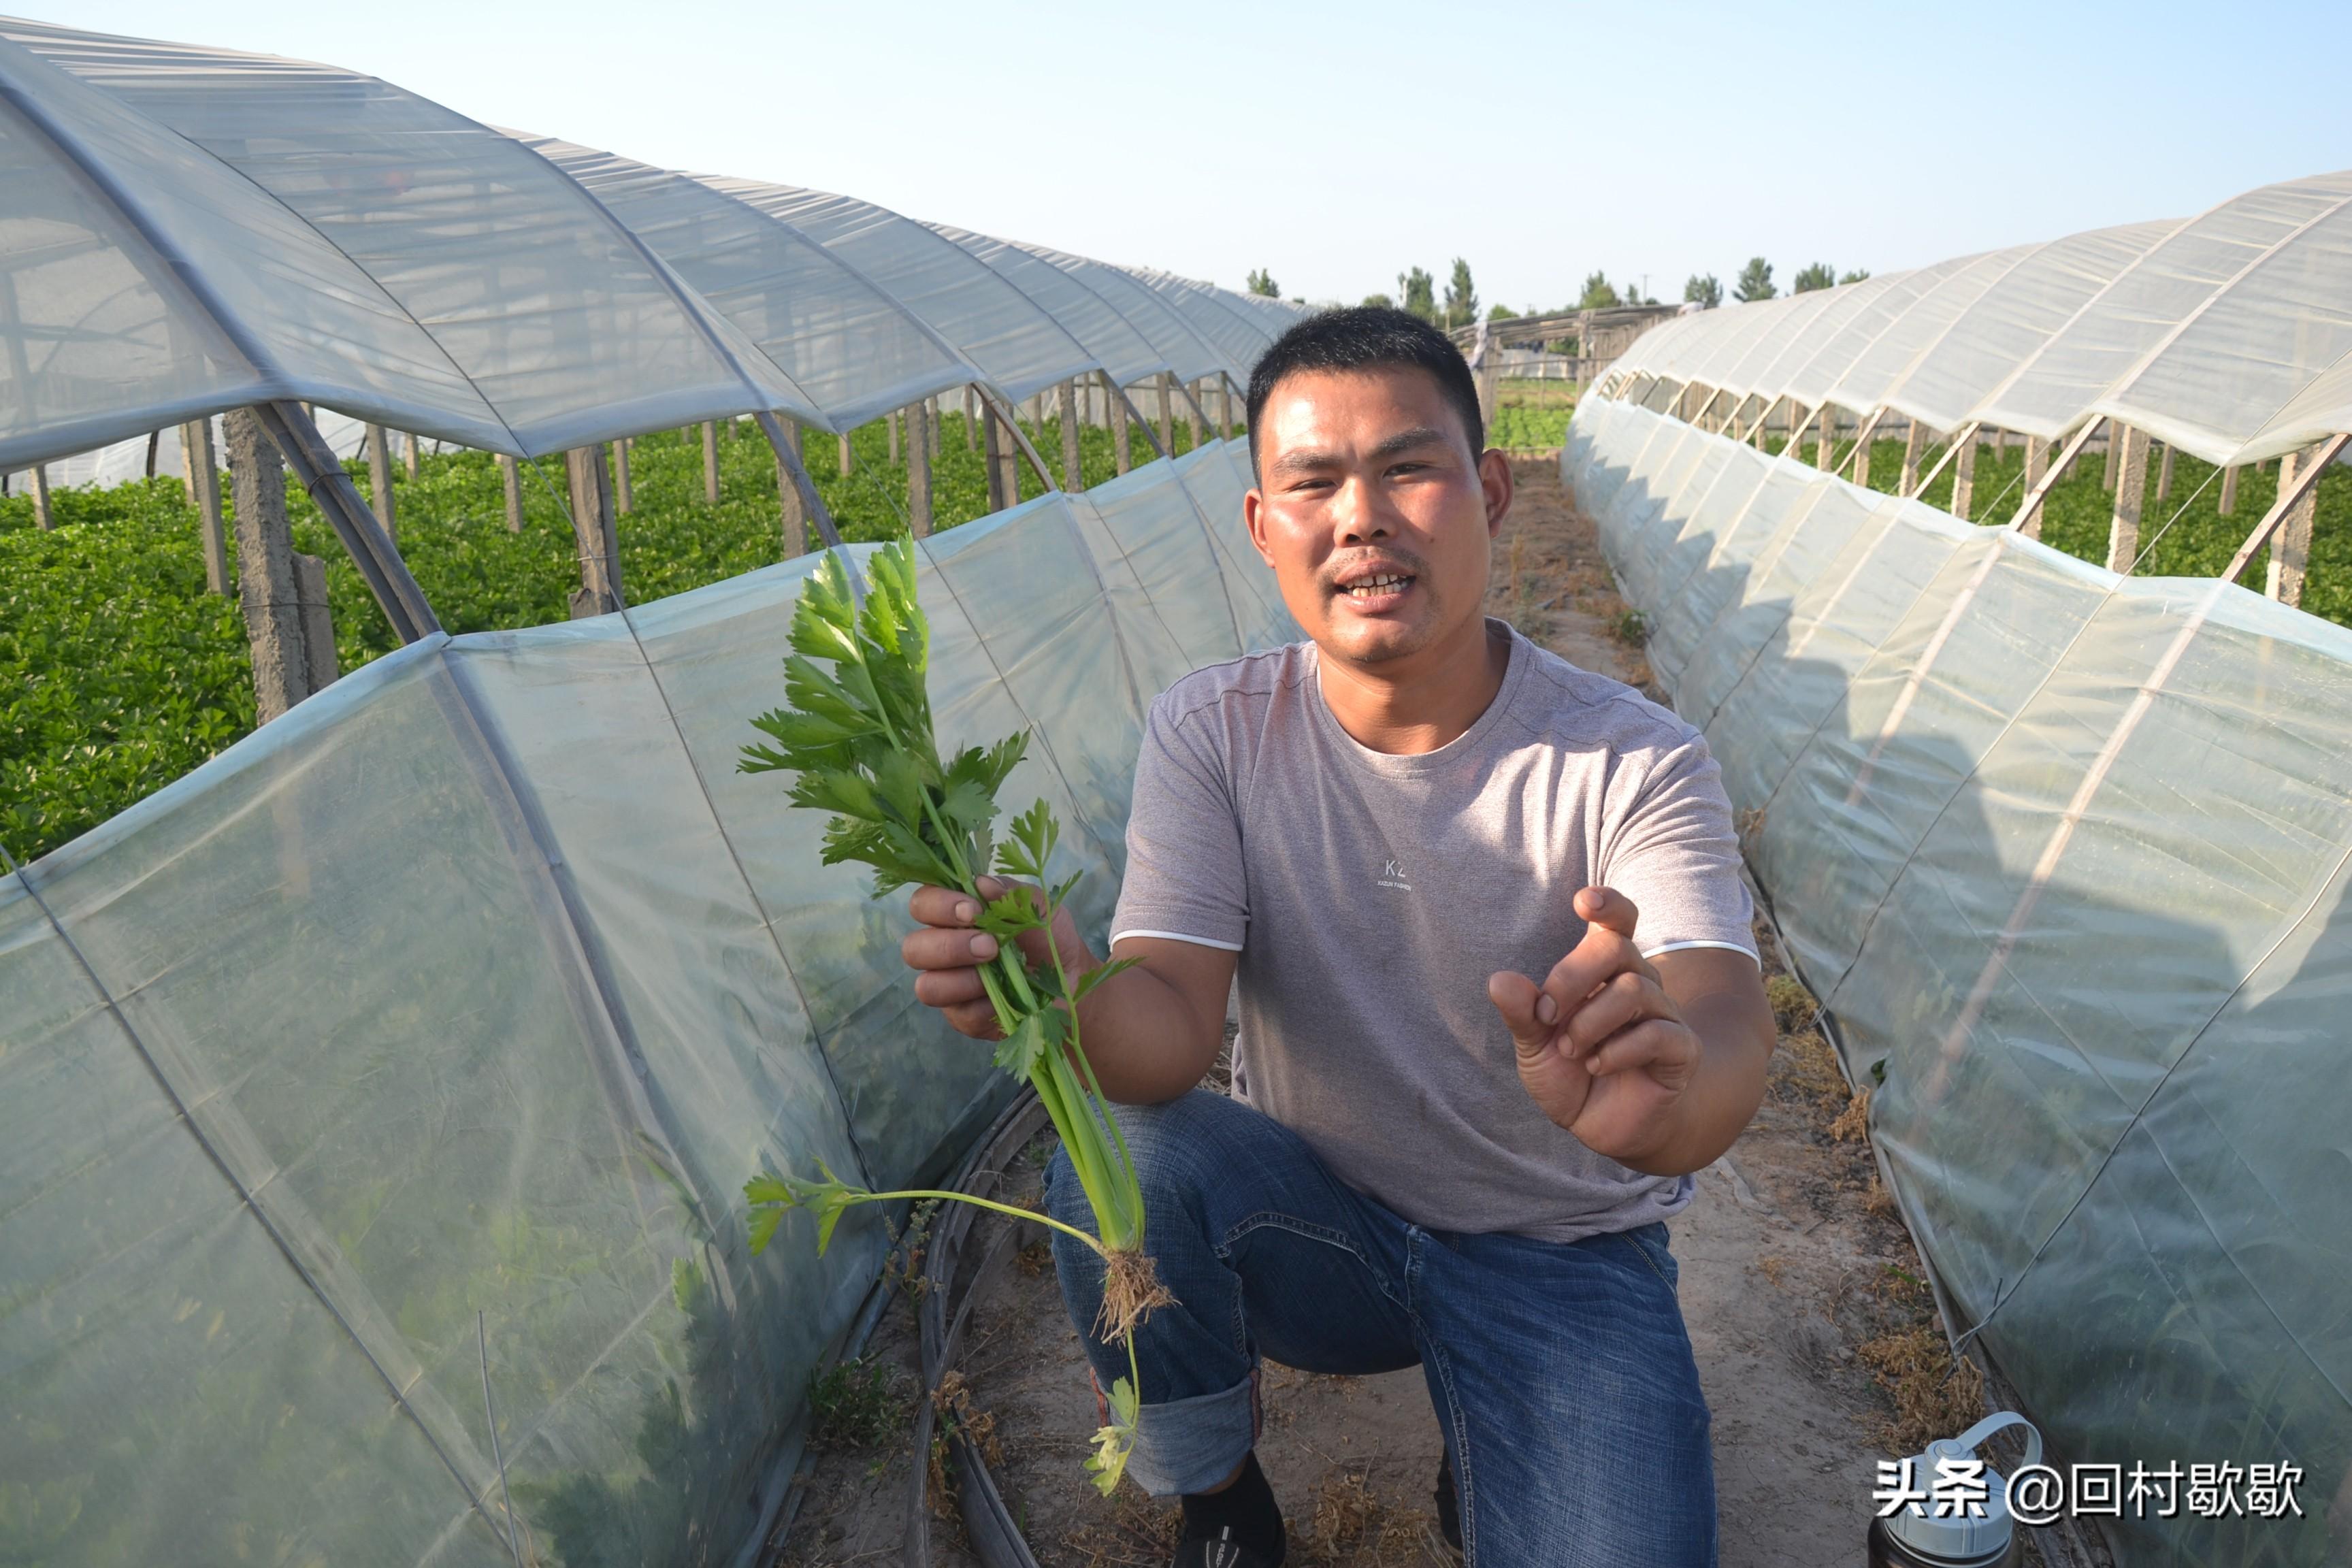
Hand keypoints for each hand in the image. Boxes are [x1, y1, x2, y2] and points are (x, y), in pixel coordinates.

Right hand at [901, 879, 1093, 1039]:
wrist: (1073, 983)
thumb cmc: (1050, 939)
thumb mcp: (1041, 909)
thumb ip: (1011, 894)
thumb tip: (981, 883)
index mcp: (954, 917)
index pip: (922, 904)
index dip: (937, 905)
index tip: (972, 909)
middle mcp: (943, 950)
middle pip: (913, 948)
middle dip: (949, 945)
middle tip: (990, 945)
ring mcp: (950, 986)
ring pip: (926, 986)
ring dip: (961, 978)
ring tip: (995, 970)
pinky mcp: (963, 1017)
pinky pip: (958, 1013)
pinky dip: (983, 1004)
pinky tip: (1006, 996)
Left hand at [1487, 887, 1703, 1163]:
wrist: (1603, 1128)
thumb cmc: (1570, 1075)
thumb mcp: (1535, 1046)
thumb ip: (1521, 1014)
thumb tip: (1500, 981)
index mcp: (1603, 972)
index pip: (1618, 921)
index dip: (1608, 904)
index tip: (1583, 901)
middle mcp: (1637, 983)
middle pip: (1617, 947)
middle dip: (1572, 978)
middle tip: (1547, 1016)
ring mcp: (1664, 1015)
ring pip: (1635, 989)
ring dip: (1590, 1022)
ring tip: (1571, 1051)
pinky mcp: (1681, 1049)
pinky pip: (1658, 1033)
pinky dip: (1618, 1050)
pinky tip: (1597, 1067)